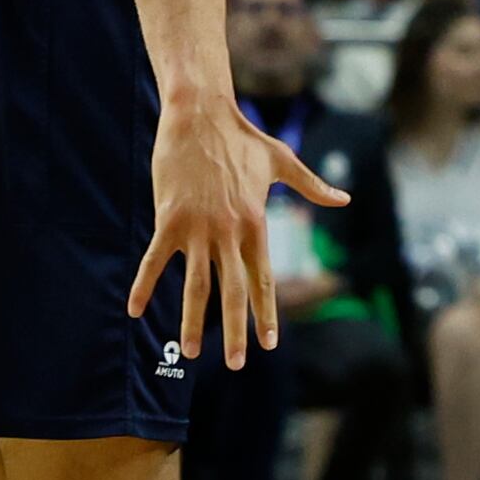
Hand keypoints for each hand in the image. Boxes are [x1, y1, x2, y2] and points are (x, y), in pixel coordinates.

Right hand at [126, 89, 352, 370]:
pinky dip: (145, 286)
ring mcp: (198, 228)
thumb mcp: (283, 161)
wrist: (201, 115)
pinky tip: (135, 311)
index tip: (270, 342)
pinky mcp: (169, 219)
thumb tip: (344, 199)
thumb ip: (312, 186)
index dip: (265, 312)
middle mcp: (229, 232)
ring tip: (193, 350)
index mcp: (256, 224)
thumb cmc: (242, 138)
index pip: (263, 278)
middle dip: (235, 330)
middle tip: (238, 363)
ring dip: (193, 320)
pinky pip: (155, 260)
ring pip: (196, 284)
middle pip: (233, 290)